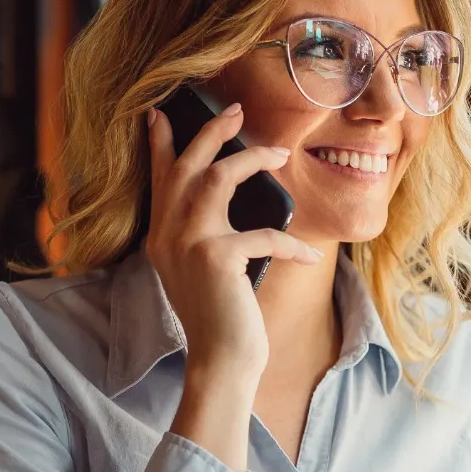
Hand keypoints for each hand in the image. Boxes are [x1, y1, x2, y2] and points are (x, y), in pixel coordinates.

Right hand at [144, 101, 321, 389]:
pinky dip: (291, 244)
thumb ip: (204, 235)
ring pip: (217, 179)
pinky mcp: (217, 258)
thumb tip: (223, 197)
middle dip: (212, 132)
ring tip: (279, 155)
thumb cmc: (221, 316)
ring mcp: (189, 244)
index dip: (161, 144)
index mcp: (161, 236)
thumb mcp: (203, 269)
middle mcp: (168, 235)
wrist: (220, 361)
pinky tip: (310, 255)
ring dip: (252, 161)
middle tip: (236, 110)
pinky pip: (262, 234)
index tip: (161, 113)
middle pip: (186, 165)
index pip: (159, 179)